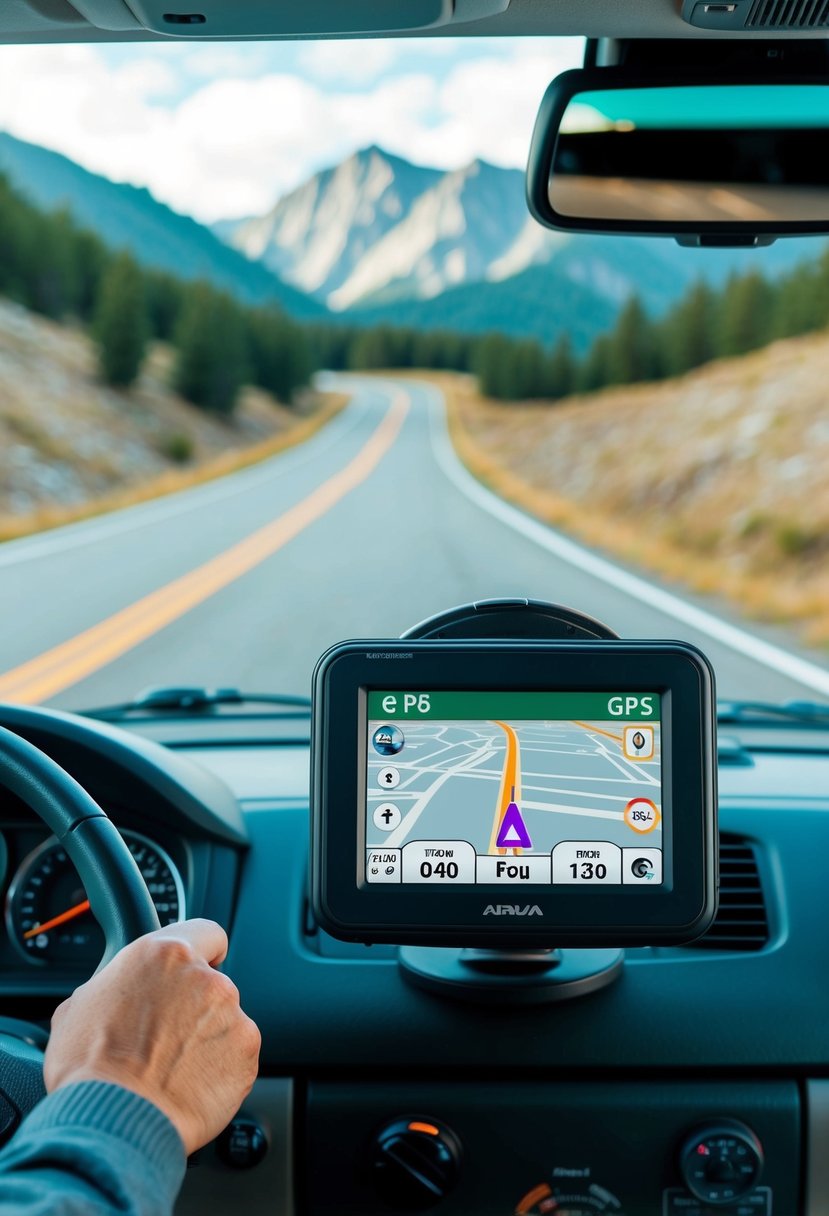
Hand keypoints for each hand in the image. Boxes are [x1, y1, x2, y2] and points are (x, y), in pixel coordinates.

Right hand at [43, 919, 260, 1155]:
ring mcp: (231, 1015)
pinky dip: (220, 1068)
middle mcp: (205, 978)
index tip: (200, 964)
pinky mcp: (246, 1053)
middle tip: (165, 1036)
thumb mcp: (79, 1006)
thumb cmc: (90, 1069)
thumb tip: (116, 991)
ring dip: (207, 1038)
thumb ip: (113, 985)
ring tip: (172, 1068)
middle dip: (194, 1006)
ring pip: (224, 1020)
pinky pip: (236, 1054)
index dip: (202, 950)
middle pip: (212, 983)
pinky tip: (189, 1084)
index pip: (207, 932)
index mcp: (164, 955)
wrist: (112, 1122)